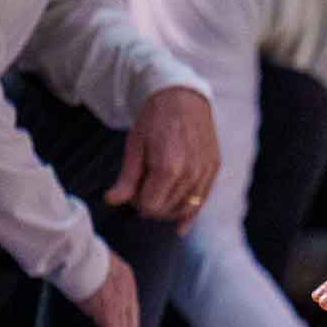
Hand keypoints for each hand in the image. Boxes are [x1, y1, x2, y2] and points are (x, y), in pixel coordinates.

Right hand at [73, 250, 138, 326]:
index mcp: (125, 277)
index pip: (132, 308)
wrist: (75, 251)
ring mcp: (120, 302)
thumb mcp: (92, 264)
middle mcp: (127, 291)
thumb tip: (83, 280)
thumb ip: (95, 276)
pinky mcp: (109, 313)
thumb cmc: (74, 254)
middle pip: (129, 325)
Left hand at [108, 87, 218, 231]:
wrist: (183, 98)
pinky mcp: (214, 168)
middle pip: (168, 209)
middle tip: (142, 192)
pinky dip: (191, 215)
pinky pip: (203, 200)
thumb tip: (112, 201)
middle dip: (152, 206)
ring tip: (158, 197)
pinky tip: (182, 228)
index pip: (151, 206)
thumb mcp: (135, 146)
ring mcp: (205, 171)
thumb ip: (127, 178)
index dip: (138, 203)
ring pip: (186, 208)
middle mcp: (191, 173)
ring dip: (169, 209)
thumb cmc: (155, 119)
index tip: (133, 192)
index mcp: (168, 167)